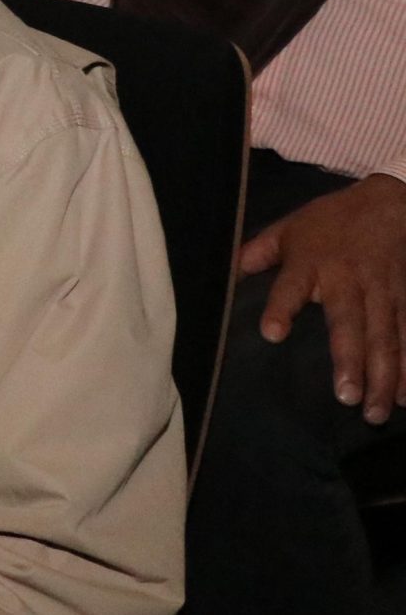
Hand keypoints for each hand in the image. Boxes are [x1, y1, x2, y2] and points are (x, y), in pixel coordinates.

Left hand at [241, 173, 405, 422]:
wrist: (393, 202)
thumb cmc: (330, 221)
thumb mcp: (288, 229)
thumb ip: (258, 253)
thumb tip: (224, 272)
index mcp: (311, 262)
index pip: (292, 286)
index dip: (282, 307)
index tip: (272, 333)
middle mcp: (349, 280)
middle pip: (351, 323)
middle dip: (351, 361)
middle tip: (346, 398)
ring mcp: (383, 292)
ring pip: (386, 338)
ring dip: (383, 376)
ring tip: (375, 412)